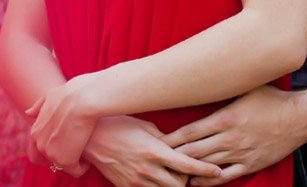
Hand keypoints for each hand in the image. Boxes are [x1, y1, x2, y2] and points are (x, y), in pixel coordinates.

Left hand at [25, 74, 101, 176]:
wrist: (82, 98)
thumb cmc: (70, 93)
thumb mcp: (49, 97)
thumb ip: (38, 106)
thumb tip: (28, 113)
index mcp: (35, 131)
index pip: (35, 154)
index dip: (49, 153)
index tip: (63, 147)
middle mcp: (40, 144)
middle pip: (48, 163)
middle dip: (61, 158)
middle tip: (74, 151)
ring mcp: (51, 153)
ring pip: (63, 167)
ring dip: (73, 161)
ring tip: (84, 152)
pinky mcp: (66, 160)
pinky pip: (75, 171)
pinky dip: (83, 166)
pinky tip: (89, 157)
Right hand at [85, 116, 222, 186]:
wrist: (89, 137)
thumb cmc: (117, 125)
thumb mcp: (144, 126)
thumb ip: (164, 138)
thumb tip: (180, 144)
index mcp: (154, 150)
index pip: (187, 164)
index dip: (205, 169)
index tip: (218, 170)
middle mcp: (147, 168)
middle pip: (180, 184)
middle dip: (188, 180)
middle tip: (190, 172)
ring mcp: (136, 181)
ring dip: (174, 186)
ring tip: (174, 177)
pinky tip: (158, 182)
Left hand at [162, 86, 303, 185]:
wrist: (299, 118)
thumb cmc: (271, 98)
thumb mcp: (244, 87)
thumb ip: (223, 86)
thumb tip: (203, 71)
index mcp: (224, 118)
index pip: (190, 131)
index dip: (171, 139)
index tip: (156, 141)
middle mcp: (229, 138)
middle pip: (193, 151)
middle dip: (173, 156)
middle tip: (156, 159)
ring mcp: (240, 153)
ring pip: (207, 166)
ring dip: (188, 169)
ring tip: (171, 171)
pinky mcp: (251, 164)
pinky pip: (226, 176)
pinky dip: (209, 181)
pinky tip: (196, 182)